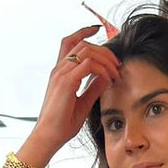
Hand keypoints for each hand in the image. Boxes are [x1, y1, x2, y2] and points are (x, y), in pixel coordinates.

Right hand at [32, 26, 121, 152]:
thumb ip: (93, 88)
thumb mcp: (83, 103)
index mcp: (60, 72)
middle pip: (83, 44)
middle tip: (118, 64)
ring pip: (86, 51)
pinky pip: (88, 65)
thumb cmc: (62, 123)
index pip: (70, 42)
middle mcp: (59, 70)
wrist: (49, 137)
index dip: (84, 32)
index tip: (98, 30)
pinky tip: (108, 80)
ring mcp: (61, 75)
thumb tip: (106, 77)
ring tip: (115, 73)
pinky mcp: (66, 83)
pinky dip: (102, 70)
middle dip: (105, 51)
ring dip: (105, 60)